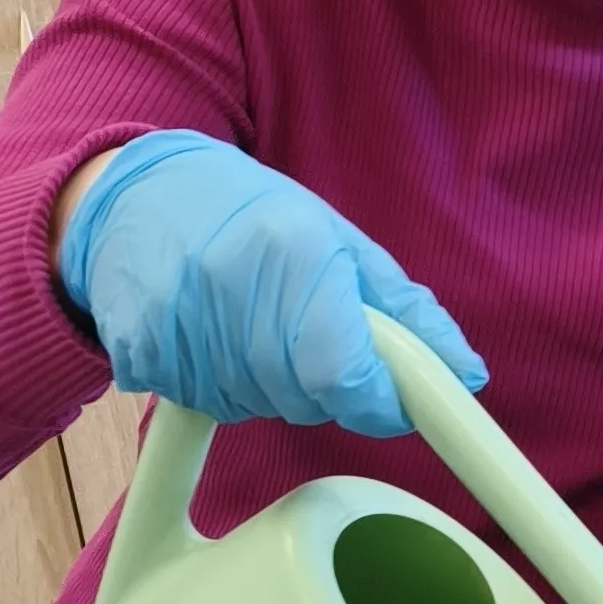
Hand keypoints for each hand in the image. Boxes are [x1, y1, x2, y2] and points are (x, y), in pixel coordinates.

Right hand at [57, 131, 484, 436]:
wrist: (136, 195)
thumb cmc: (252, 214)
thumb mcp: (342, 243)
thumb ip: (407, 314)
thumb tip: (466, 375)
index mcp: (294, 257)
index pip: (345, 376)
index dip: (379, 402)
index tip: (391, 399)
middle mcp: (232, 293)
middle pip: (307, 399)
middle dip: (328, 387)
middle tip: (310, 336)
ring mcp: (178, 328)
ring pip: (259, 407)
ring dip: (274, 385)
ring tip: (255, 322)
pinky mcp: (141, 354)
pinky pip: (208, 403)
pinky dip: (226, 384)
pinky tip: (216, 334)